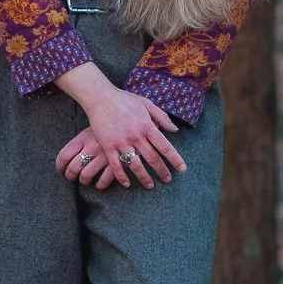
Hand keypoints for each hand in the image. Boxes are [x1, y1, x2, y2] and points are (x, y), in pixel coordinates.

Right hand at [53, 76, 185, 189]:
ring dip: (144, 177)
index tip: (182, 169)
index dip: (175, 159)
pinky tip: (127, 184)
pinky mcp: (108, 146)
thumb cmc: (124, 99)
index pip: (165, 147)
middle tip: (168, 180)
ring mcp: (121, 142)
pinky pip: (116, 165)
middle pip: (152, 158)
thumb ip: (162, 117)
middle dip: (162, 171)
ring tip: (150, 185)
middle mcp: (136, 136)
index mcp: (147, 126)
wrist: (100, 97)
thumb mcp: (146, 103)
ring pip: (136, 165)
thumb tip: (175, 130)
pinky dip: (122, 176)